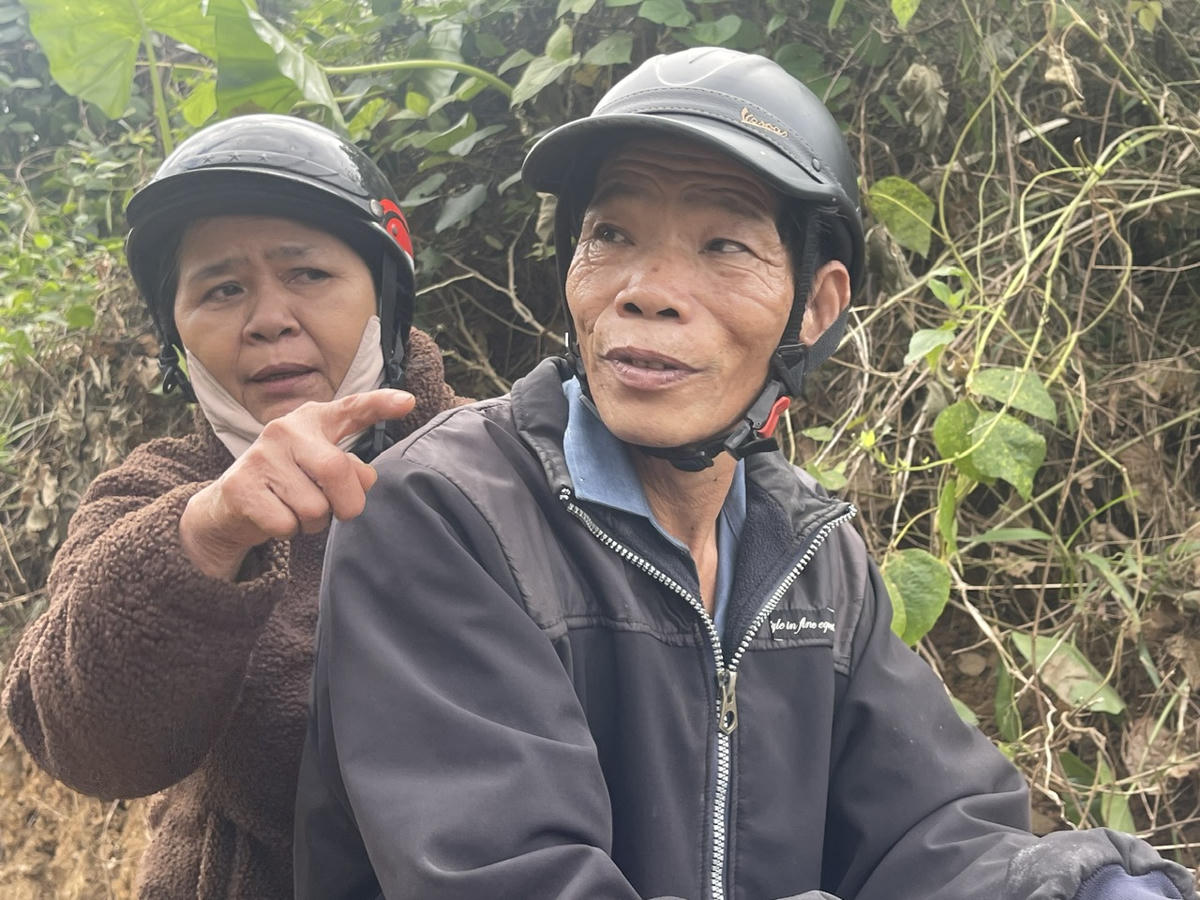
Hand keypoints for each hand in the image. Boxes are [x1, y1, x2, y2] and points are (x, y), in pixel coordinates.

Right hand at [179, 389, 414, 579]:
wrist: (229, 505)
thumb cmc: (289, 484)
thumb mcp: (321, 469)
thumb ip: (351, 469)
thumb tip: (366, 478)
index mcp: (312, 421)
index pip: (351, 409)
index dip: (380, 405)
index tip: (408, 403)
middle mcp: (284, 430)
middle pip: (336, 470)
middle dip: (347, 503)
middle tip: (336, 510)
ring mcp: (260, 457)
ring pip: (313, 507)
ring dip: (313, 522)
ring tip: (295, 508)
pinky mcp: (241, 487)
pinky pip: (286, 524)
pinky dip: (288, 531)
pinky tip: (275, 516)